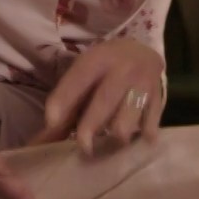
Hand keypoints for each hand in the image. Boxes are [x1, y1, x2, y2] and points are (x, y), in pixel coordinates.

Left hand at [32, 39, 165, 152]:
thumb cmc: (103, 69)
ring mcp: (144, 84)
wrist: (142, 51)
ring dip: (114, 138)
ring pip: (126, 121)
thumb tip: (38, 144)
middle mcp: (123, 68)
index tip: (52, 122)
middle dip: (89, 128)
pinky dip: (140, 138)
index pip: (79, 79)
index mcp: (98, 59)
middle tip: (82, 147)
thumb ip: (64, 108)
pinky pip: (149, 127)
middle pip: (104, 103)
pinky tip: (133, 141)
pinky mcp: (160, 98)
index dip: (64, 100)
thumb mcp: (83, 76)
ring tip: (108, 145)